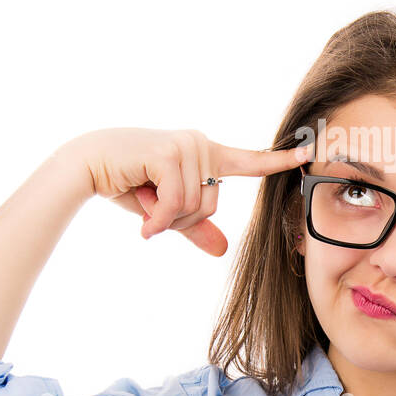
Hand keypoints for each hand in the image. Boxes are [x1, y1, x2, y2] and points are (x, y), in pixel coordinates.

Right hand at [60, 128, 310, 256]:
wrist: (86, 165)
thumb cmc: (126, 183)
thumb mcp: (165, 210)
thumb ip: (194, 228)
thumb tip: (223, 251)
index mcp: (205, 154)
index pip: (249, 160)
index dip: (278, 161)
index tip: (309, 153)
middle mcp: (200, 144)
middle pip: (212, 205)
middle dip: (182, 220)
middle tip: (154, 212)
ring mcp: (187, 146)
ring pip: (195, 207)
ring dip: (166, 219)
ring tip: (144, 204)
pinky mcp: (170, 153)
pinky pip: (178, 202)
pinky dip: (159, 217)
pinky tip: (142, 218)